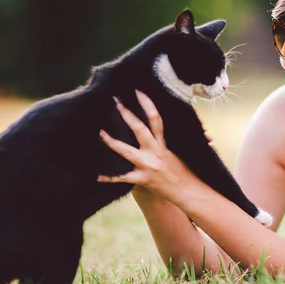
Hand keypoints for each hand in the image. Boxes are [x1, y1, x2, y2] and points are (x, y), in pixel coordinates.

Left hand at [98, 90, 203, 204]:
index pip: (156, 119)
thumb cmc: (184, 172)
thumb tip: (162, 126)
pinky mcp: (142, 180)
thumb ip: (165, 141)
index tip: (138, 91)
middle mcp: (154, 152)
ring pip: (126, 151)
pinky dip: (110, 178)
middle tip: (115, 101)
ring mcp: (147, 165)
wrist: (187, 191)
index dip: (147, 104)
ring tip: (100, 133)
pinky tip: (98, 177)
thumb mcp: (177, 152)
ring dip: (112, 142)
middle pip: (139, 129)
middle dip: (126, 114)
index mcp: (163, 144)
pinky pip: (123, 178)